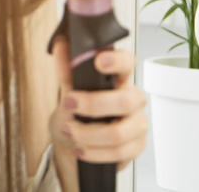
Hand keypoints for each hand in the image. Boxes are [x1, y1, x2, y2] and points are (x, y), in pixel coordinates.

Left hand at [49, 38, 147, 182]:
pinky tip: (81, 149)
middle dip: (93, 105)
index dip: (118, 60)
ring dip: (87, 134)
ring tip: (70, 131)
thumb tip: (61, 45)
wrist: (74, 147)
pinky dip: (93, 152)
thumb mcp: (68, 93)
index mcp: (120, 80)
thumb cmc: (76, 117)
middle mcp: (133, 99)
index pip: (128, 63)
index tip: (99, 61)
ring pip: (119, 132)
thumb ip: (67, 71)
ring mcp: (137, 123)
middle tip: (70, 104)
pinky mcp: (137, 145)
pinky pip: (118, 152)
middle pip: (125, 101)